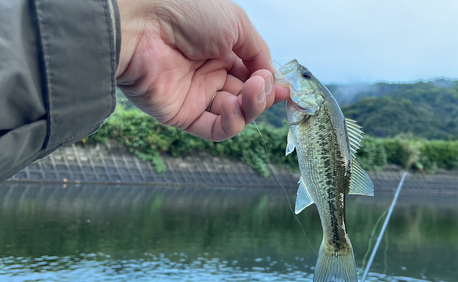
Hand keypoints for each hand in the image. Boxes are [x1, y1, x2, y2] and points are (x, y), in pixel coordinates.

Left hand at [115, 0, 289, 141]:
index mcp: (221, 52)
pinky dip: (231, 122)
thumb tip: (270, 76)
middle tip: (264, 86)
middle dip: (262, 95)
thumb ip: (259, 52)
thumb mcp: (236, 24)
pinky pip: (214, 129)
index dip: (269, 84)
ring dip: (250, 107)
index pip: (251, 76)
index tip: (284, 89)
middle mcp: (208, 75)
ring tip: (251, 91)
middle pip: (245, 98)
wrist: (144, 23)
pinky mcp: (181, 116)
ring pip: (234, 116)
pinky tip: (233, 104)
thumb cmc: (188, 13)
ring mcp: (195, 96)